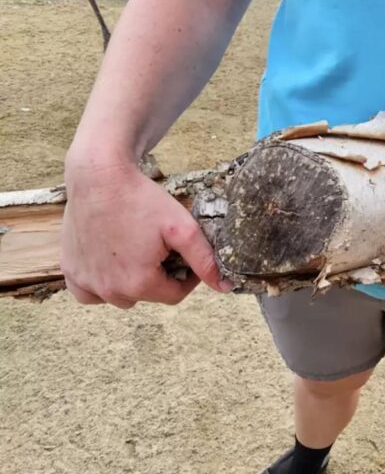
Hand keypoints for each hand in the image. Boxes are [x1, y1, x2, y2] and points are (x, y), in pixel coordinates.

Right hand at [61, 157, 230, 308]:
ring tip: (138, 252)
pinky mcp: (70, 269)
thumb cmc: (142, 200)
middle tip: (161, 249)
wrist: (99, 176)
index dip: (187, 278)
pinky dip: (101, 283)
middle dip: (160, 277)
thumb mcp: (182, 228)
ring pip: (119, 297)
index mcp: (139, 284)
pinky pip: (90, 292)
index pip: (174, 296)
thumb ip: (205, 260)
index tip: (186, 256)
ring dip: (131, 282)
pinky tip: (111, 261)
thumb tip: (226, 287)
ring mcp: (86, 281)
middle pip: (147, 295)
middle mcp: (109, 290)